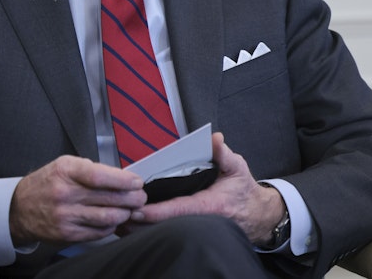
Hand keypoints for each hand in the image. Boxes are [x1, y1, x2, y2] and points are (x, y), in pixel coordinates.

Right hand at [9, 155, 146, 245]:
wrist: (19, 208)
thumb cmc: (47, 183)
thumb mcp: (65, 165)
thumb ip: (91, 170)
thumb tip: (122, 178)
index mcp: (66, 171)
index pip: (99, 176)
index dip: (123, 180)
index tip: (136, 182)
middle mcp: (65, 193)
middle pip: (108, 198)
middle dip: (132, 198)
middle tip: (140, 197)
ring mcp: (66, 216)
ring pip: (107, 217)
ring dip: (125, 213)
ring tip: (131, 209)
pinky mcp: (68, 234)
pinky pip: (99, 232)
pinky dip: (111, 226)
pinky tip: (114, 219)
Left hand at [125, 132, 285, 243]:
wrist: (256, 216)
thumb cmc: (243, 191)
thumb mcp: (237, 168)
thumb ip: (224, 154)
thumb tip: (215, 139)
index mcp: (207, 205)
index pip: (176, 209)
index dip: (155, 211)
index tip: (135, 209)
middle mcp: (197, 220)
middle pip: (163, 225)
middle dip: (139, 222)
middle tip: (115, 215)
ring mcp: (192, 228)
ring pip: (162, 231)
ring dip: (139, 229)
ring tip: (115, 221)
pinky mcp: (189, 229)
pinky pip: (165, 231)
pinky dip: (148, 229)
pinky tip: (130, 226)